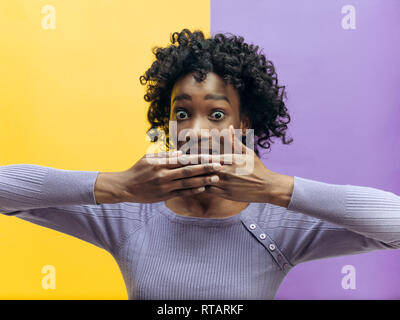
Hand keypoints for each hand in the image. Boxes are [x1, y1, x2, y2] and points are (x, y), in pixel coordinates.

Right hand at [94, 151, 222, 203]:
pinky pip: (182, 193)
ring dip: (203, 180)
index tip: (211, 156)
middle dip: (205, 168)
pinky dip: (193, 190)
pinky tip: (203, 188)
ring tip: (216, 178)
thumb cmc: (138, 170)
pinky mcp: (165, 196)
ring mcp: (165, 186)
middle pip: (189, 171)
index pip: (184, 159)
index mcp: (161, 163)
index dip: (199, 158)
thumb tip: (182, 153)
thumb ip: (166, 155)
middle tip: (219, 166)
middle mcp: (165, 175)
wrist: (125, 187)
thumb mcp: (149, 158)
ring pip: (188, 183)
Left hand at [182, 125, 293, 206]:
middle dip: (188, 167)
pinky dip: (199, 188)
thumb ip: (235, 141)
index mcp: (229, 160)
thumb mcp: (247, 152)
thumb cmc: (257, 168)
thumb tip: (229, 126)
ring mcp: (224, 184)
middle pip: (202, 169)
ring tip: (178, 177)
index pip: (206, 157)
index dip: (192, 156)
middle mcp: (225, 172)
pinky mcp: (225, 194)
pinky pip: (208, 191)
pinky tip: (190, 187)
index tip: (181, 154)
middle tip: (174, 165)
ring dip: (191, 179)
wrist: (266, 187)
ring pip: (203, 181)